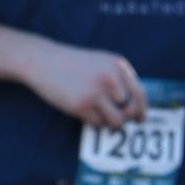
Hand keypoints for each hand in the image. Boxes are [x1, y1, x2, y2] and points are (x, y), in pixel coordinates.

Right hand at [29, 44, 147, 128]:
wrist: (43, 61)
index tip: (139, 120)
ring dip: (110, 123)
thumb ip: (119, 78)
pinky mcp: (81, 105)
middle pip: (130, 110)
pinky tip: (86, 112)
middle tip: (117, 119)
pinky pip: (98, 123)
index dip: (141, 110)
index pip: (139, 94)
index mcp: (118, 66)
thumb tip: (135, 107)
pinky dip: (94, 122)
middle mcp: (110, 79)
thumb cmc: (73, 63)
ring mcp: (96, 92)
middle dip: (126, 118)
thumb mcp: (101, 62)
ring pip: (116, 120)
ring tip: (100, 116)